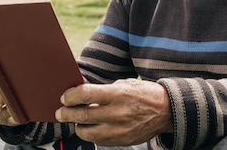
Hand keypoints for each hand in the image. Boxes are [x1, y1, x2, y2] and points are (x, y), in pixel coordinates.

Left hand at [55, 79, 172, 145]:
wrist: (166, 111)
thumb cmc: (143, 93)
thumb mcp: (123, 84)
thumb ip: (102, 90)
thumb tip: (79, 94)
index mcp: (118, 94)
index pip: (85, 94)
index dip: (70, 96)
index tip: (64, 97)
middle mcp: (117, 113)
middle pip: (82, 116)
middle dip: (66, 114)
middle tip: (60, 112)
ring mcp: (120, 130)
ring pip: (87, 133)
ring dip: (77, 126)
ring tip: (76, 121)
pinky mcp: (122, 141)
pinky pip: (99, 141)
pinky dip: (91, 134)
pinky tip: (90, 128)